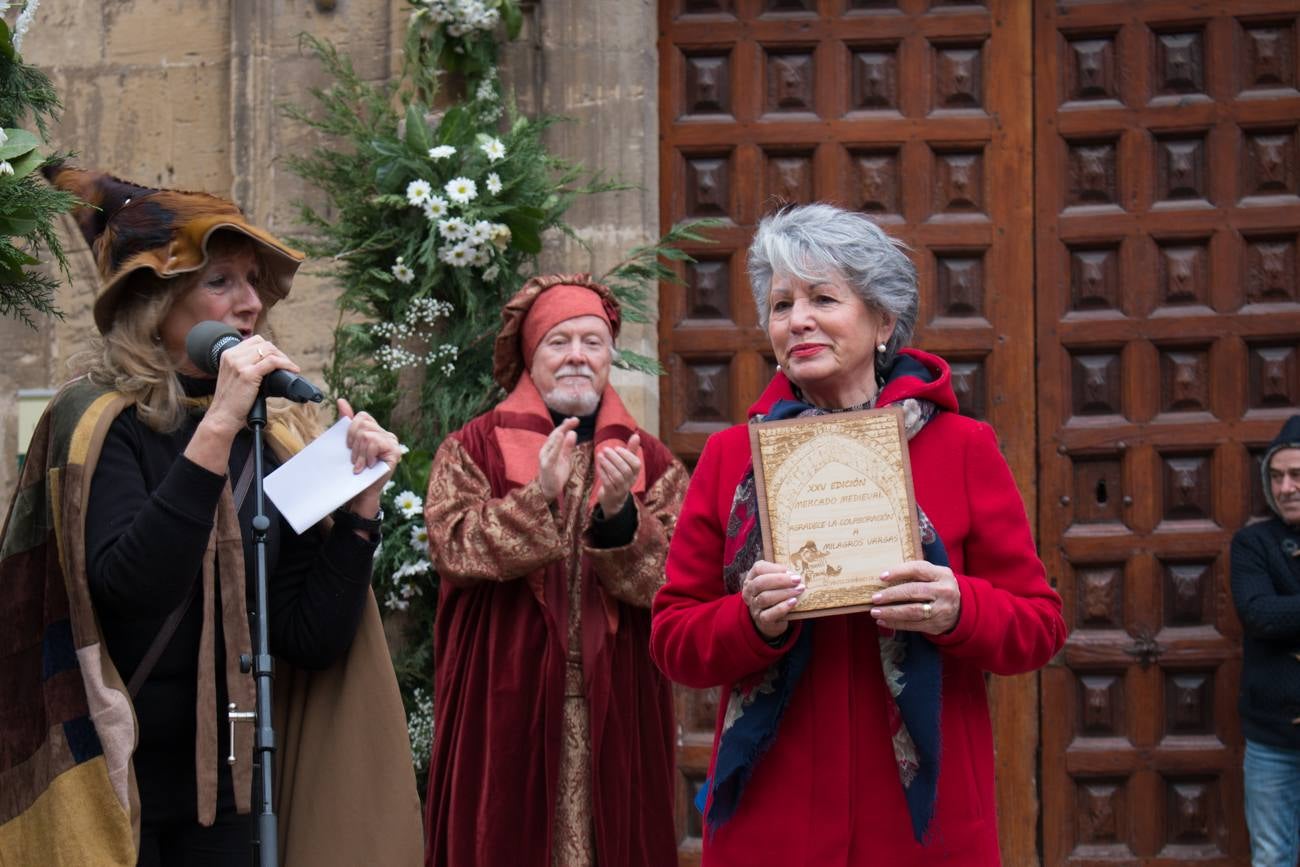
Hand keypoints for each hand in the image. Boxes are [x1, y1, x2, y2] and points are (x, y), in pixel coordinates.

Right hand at [202, 335, 299, 437]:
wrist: (222, 417)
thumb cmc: (232, 402)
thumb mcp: (236, 377)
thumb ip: (247, 367)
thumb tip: (272, 364)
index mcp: (228, 355)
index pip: (255, 341)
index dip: (270, 349)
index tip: (279, 359)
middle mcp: (232, 356)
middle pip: (264, 344)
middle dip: (279, 353)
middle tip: (287, 365)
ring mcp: (239, 364)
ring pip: (269, 350)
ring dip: (284, 358)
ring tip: (290, 368)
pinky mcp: (248, 374)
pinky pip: (272, 362)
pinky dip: (286, 364)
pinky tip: (292, 370)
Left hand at [340, 398, 401, 518]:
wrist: (360, 492)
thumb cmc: (354, 470)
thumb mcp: (347, 444)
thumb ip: (346, 422)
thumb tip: (340, 400)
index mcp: (377, 430)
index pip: (362, 417)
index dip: (351, 430)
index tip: (348, 447)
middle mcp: (387, 434)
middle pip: (363, 424)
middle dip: (354, 444)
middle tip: (355, 460)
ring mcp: (392, 442)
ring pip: (366, 434)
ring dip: (359, 453)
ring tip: (361, 465)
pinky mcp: (395, 451)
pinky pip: (373, 442)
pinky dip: (367, 455)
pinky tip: (370, 465)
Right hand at [538, 417, 577, 501]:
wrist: (549, 489)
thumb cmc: (556, 473)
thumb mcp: (565, 458)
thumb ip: (568, 446)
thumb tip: (573, 432)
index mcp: (551, 448)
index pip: (559, 434)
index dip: (566, 426)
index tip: (575, 419)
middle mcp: (546, 450)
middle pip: (555, 435)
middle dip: (565, 426)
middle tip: (575, 420)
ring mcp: (545, 457)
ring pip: (552, 442)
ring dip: (560, 432)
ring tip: (567, 425)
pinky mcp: (546, 465)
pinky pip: (552, 453)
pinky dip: (556, 444)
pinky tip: (560, 436)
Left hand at [595, 433, 640, 516]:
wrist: (614, 500)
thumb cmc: (620, 477)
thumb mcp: (626, 465)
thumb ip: (631, 450)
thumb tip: (636, 435)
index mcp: (635, 474)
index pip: (636, 464)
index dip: (627, 455)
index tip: (616, 448)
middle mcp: (630, 482)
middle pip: (625, 470)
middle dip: (615, 458)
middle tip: (605, 449)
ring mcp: (621, 489)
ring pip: (616, 477)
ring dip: (608, 464)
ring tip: (600, 455)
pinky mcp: (611, 494)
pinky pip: (608, 483)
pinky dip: (603, 473)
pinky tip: (598, 465)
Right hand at [741, 560, 804, 639]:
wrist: (770, 620)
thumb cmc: (774, 596)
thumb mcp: (773, 583)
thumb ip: (780, 575)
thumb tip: (793, 573)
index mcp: (751, 579)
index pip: (758, 568)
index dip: (774, 568)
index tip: (790, 571)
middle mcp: (749, 592)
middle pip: (760, 582)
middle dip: (780, 579)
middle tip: (797, 579)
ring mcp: (754, 607)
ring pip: (765, 597)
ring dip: (784, 592)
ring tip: (799, 590)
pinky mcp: (761, 619)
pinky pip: (769, 614)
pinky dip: (782, 607)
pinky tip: (793, 602)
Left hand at [869, 560, 961, 634]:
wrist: (961, 609)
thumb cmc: (938, 587)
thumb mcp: (934, 575)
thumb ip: (916, 572)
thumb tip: (884, 575)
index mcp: (942, 574)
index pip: (918, 569)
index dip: (899, 572)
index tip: (882, 577)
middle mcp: (944, 591)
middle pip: (914, 591)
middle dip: (892, 595)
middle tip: (875, 598)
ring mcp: (941, 609)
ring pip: (912, 611)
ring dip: (891, 612)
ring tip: (875, 612)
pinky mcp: (936, 625)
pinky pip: (913, 625)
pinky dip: (896, 624)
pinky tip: (883, 621)